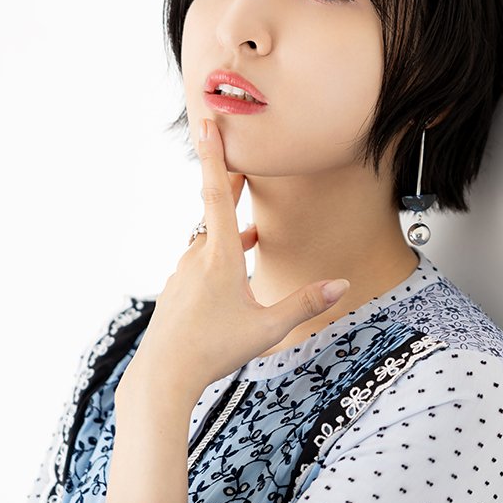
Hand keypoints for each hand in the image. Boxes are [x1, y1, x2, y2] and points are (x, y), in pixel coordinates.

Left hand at [124, 117, 350, 403]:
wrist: (161, 377)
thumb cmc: (213, 352)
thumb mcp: (268, 329)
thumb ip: (304, 302)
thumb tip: (341, 284)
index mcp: (220, 258)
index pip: (218, 195)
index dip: (216, 158)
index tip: (207, 125)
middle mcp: (197, 259)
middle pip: (216, 212)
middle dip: (231, 186)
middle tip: (240, 159)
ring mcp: (183, 274)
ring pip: (210, 243)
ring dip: (230, 233)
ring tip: (252, 233)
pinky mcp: (177, 291)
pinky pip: (201, 264)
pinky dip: (219, 258)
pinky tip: (232, 275)